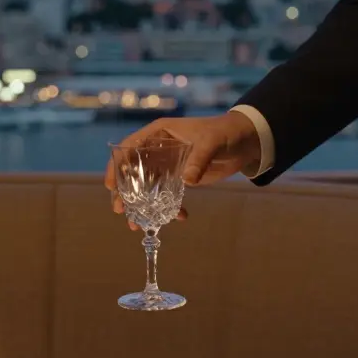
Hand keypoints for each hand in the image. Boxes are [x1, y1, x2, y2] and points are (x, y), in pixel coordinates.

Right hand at [105, 112, 262, 225]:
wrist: (246, 142)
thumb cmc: (226, 134)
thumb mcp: (212, 142)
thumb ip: (199, 160)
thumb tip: (187, 181)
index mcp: (159, 134)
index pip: (130, 147)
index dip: (117, 165)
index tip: (111, 184)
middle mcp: (158, 149)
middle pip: (133, 171)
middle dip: (125, 191)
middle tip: (119, 209)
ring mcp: (167, 165)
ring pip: (146, 187)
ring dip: (141, 205)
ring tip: (135, 224)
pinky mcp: (179, 178)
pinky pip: (166, 195)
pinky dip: (168, 208)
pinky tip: (177, 219)